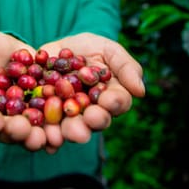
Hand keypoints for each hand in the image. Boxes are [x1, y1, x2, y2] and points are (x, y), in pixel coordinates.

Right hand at [0, 31, 49, 150]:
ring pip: (26, 132)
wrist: (11, 49)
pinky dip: (53, 131)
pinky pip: (46, 124)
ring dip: (34, 137)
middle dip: (13, 132)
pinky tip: (60, 135)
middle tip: (23, 130)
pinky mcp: (39, 112)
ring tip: (44, 137)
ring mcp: (19, 117)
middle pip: (3, 130)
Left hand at [37, 32, 144, 150]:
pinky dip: (47, 135)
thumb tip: (140, 91)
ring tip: (68, 130)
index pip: (118, 102)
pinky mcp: (47, 117)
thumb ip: (126, 67)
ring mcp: (70, 117)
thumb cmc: (90, 48)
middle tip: (89, 118)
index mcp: (112, 97)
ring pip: (73, 128)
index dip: (114, 103)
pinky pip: (48, 129)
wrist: (57, 49)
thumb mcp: (109, 50)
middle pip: (96, 121)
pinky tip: (47, 140)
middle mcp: (93, 112)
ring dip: (71, 131)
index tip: (108, 100)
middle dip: (94, 121)